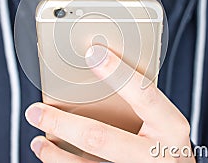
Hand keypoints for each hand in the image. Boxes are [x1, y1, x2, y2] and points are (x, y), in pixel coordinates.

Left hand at [25, 45, 195, 162]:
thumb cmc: (168, 143)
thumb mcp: (165, 120)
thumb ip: (139, 103)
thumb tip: (101, 71)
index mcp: (171, 127)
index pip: (144, 95)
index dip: (118, 73)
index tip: (93, 54)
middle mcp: (158, 154)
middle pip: (101, 138)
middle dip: (63, 124)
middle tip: (36, 111)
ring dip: (55, 155)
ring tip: (38, 141)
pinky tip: (54, 157)